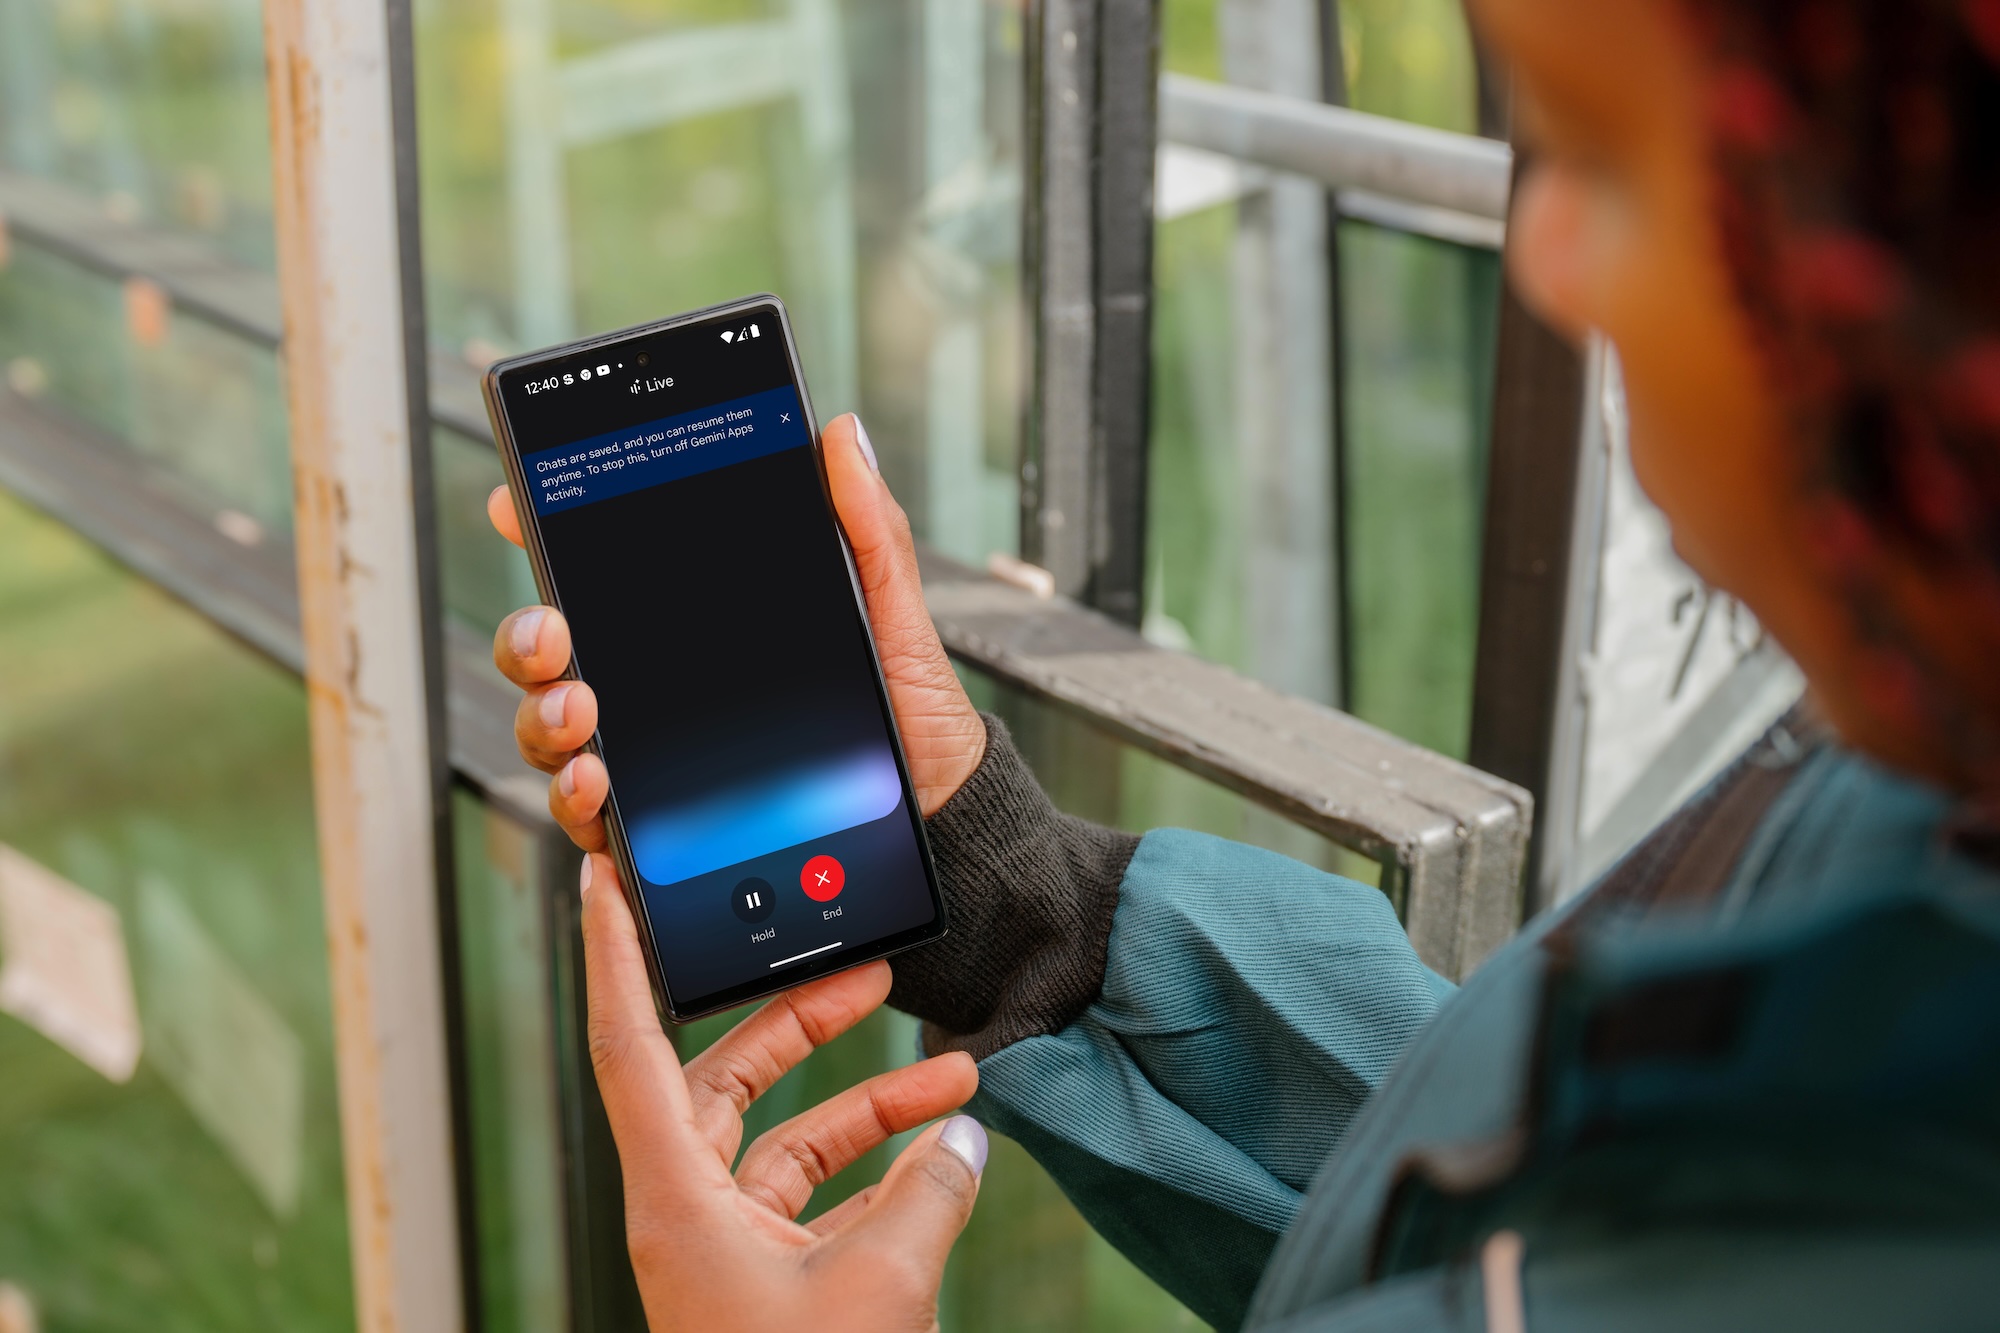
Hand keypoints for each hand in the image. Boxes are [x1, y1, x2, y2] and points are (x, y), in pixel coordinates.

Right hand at [488, 413, 987, 852]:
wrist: (936, 804)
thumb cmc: (904, 703)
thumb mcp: (888, 609)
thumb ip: (864, 525)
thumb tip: (840, 435)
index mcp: (693, 624)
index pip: (601, 574)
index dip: (546, 536)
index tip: (514, 508)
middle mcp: (655, 687)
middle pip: (550, 658)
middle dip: (528, 640)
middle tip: (555, 634)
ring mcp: (652, 757)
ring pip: (553, 734)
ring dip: (544, 719)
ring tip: (581, 714)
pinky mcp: (665, 828)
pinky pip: (592, 818)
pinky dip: (576, 801)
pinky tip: (598, 786)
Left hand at [577, 852, 984, 1331]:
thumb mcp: (882, 1285)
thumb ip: (928, 1192)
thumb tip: (964, 1141)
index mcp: (673, 1200)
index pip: (628, 1046)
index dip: (615, 957)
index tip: (605, 879)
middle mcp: (686, 1215)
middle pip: (725, 1080)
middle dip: (798, 1024)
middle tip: (863, 971)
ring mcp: (727, 1254)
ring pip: (786, 1142)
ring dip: (868, 1105)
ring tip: (953, 1076)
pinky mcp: (770, 1289)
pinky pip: (817, 1200)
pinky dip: (876, 1171)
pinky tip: (941, 1154)